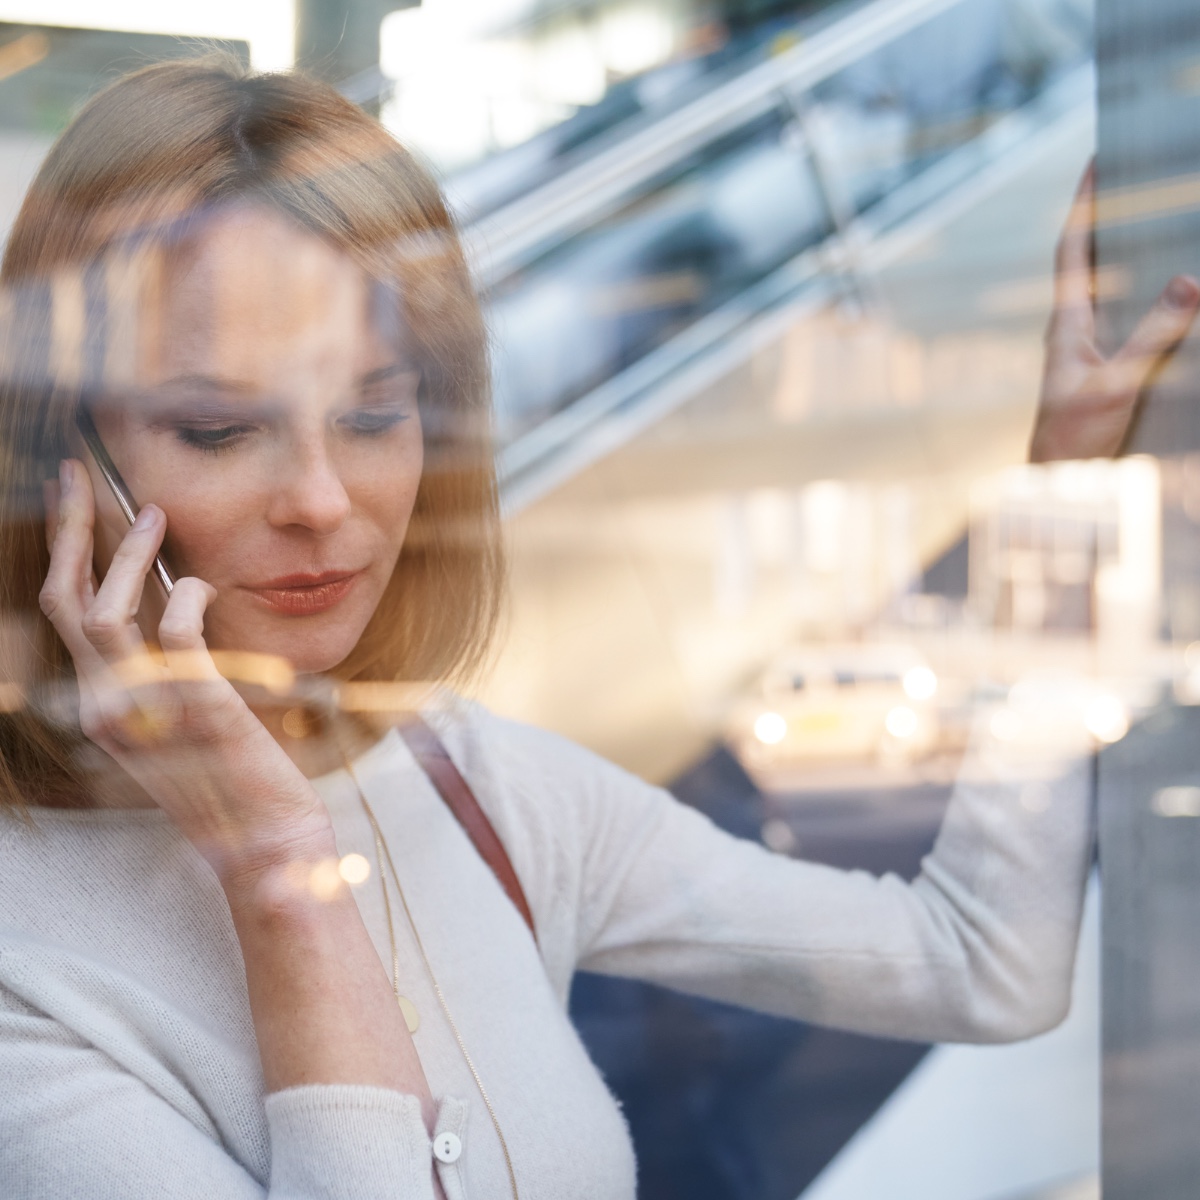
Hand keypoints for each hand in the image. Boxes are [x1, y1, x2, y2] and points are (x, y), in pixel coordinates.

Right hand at [39, 459, 331, 879]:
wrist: (267, 845)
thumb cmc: (235, 779)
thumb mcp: (181, 717)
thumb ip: (164, 663)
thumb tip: (169, 591)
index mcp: (103, 707)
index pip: (61, 614)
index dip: (63, 553)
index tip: (73, 499)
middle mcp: (109, 708)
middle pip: (62, 602)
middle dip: (69, 530)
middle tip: (80, 474)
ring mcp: (147, 710)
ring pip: (101, 612)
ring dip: (127, 553)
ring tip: (155, 514)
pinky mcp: (197, 708)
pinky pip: (174, 630)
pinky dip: (187, 594)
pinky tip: (206, 585)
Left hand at [1029, 162, 1199, 461]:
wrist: (1057, 484)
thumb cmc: (1074, 437)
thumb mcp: (1116, 384)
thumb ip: (1151, 337)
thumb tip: (1186, 283)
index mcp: (1067, 324)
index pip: (1072, 250)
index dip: (1084, 205)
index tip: (1095, 162)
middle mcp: (1072, 329)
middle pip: (1089, 260)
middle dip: (1109, 216)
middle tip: (1132, 176)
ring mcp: (1084, 349)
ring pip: (1107, 287)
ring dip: (1126, 253)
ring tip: (1153, 217)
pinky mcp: (1100, 369)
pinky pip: (1123, 317)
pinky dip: (1141, 293)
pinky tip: (1166, 290)